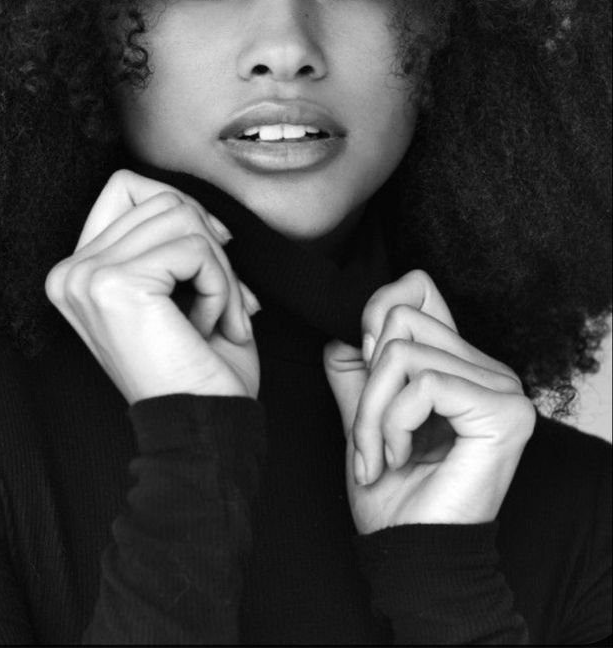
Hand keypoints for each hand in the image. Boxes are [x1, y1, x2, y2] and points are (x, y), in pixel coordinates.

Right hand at [45, 169, 259, 402]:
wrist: (201, 430)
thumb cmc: (197, 371)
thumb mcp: (180, 292)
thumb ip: (177, 241)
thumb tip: (207, 214)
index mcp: (77, 274)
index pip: (126, 186)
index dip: (180, 206)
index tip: (212, 249)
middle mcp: (70, 273)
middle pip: (162, 200)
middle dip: (211, 247)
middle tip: (222, 302)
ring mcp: (87, 277)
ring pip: (183, 218)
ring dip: (219, 270)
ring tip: (216, 318)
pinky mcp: (115, 284)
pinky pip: (195, 248)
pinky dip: (220, 287)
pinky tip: (210, 327)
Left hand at [324, 270, 534, 534]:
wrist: (409, 554)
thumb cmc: (392, 495)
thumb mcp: (363, 417)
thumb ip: (355, 370)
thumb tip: (341, 332)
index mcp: (462, 365)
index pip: (418, 289)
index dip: (376, 315)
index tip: (362, 366)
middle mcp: (490, 371)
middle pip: (400, 320)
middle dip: (365, 384)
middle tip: (367, 439)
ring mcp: (504, 389)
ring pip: (403, 353)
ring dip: (372, 413)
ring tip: (380, 455)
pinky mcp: (504, 411)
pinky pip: (424, 383)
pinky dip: (393, 422)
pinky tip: (399, 458)